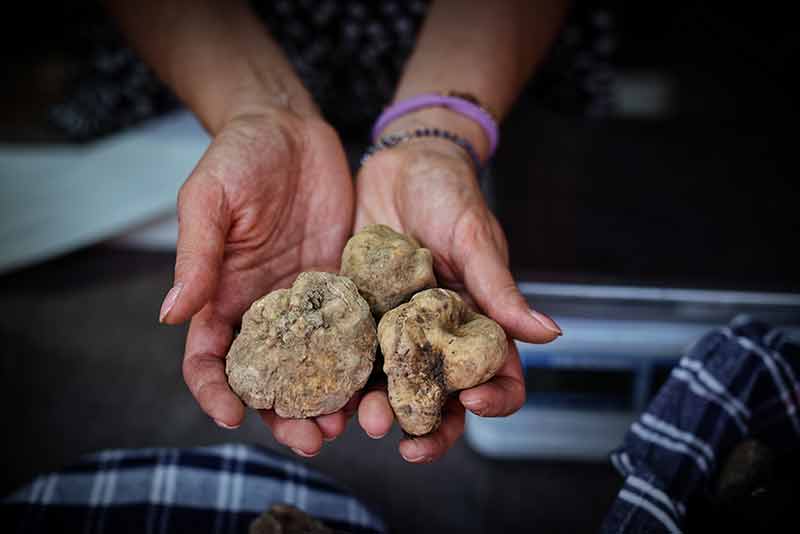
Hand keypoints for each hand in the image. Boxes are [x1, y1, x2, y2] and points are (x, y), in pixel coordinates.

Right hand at [158, 108, 354, 456]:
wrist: (290, 128)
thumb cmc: (238, 157)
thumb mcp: (209, 200)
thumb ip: (197, 257)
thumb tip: (171, 316)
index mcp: (221, 296)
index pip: (208, 359)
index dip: (214, 393)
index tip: (232, 417)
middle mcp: (264, 310)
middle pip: (268, 379)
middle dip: (283, 414)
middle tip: (310, 439)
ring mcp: (307, 304)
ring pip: (315, 367)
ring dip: (326, 400)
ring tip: (347, 424)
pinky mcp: (344, 287)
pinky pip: (352, 332)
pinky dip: (361, 362)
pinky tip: (379, 381)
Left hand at [353, 138, 560, 462]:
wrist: (400, 162)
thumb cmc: (449, 193)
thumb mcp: (474, 239)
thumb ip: (502, 290)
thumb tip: (551, 334)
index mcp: (477, 325)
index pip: (497, 378)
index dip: (491, 401)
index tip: (470, 401)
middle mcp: (437, 337)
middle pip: (438, 399)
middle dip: (421, 423)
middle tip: (397, 434)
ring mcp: (394, 330)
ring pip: (388, 386)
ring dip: (372, 409)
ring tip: (351, 420)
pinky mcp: (357, 315)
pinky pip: (347, 353)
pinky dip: (335, 376)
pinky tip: (318, 389)